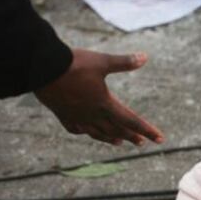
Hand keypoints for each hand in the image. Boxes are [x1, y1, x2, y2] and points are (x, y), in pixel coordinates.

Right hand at [34, 48, 164, 144]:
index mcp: (105, 103)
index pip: (132, 120)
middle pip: (117, 129)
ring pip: (98, 132)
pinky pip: (77, 128)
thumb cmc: (73, 64)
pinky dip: (86, 131)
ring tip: (120, 142)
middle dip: (132, 135)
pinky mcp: (62, 114)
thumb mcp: (102, 61)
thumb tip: (145, 57)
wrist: (40, 69)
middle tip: (143, 142)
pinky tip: (87, 131)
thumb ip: (124, 62)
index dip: (147, 130)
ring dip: (111, 137)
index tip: (160, 139)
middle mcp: (92, 114)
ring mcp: (76, 116)